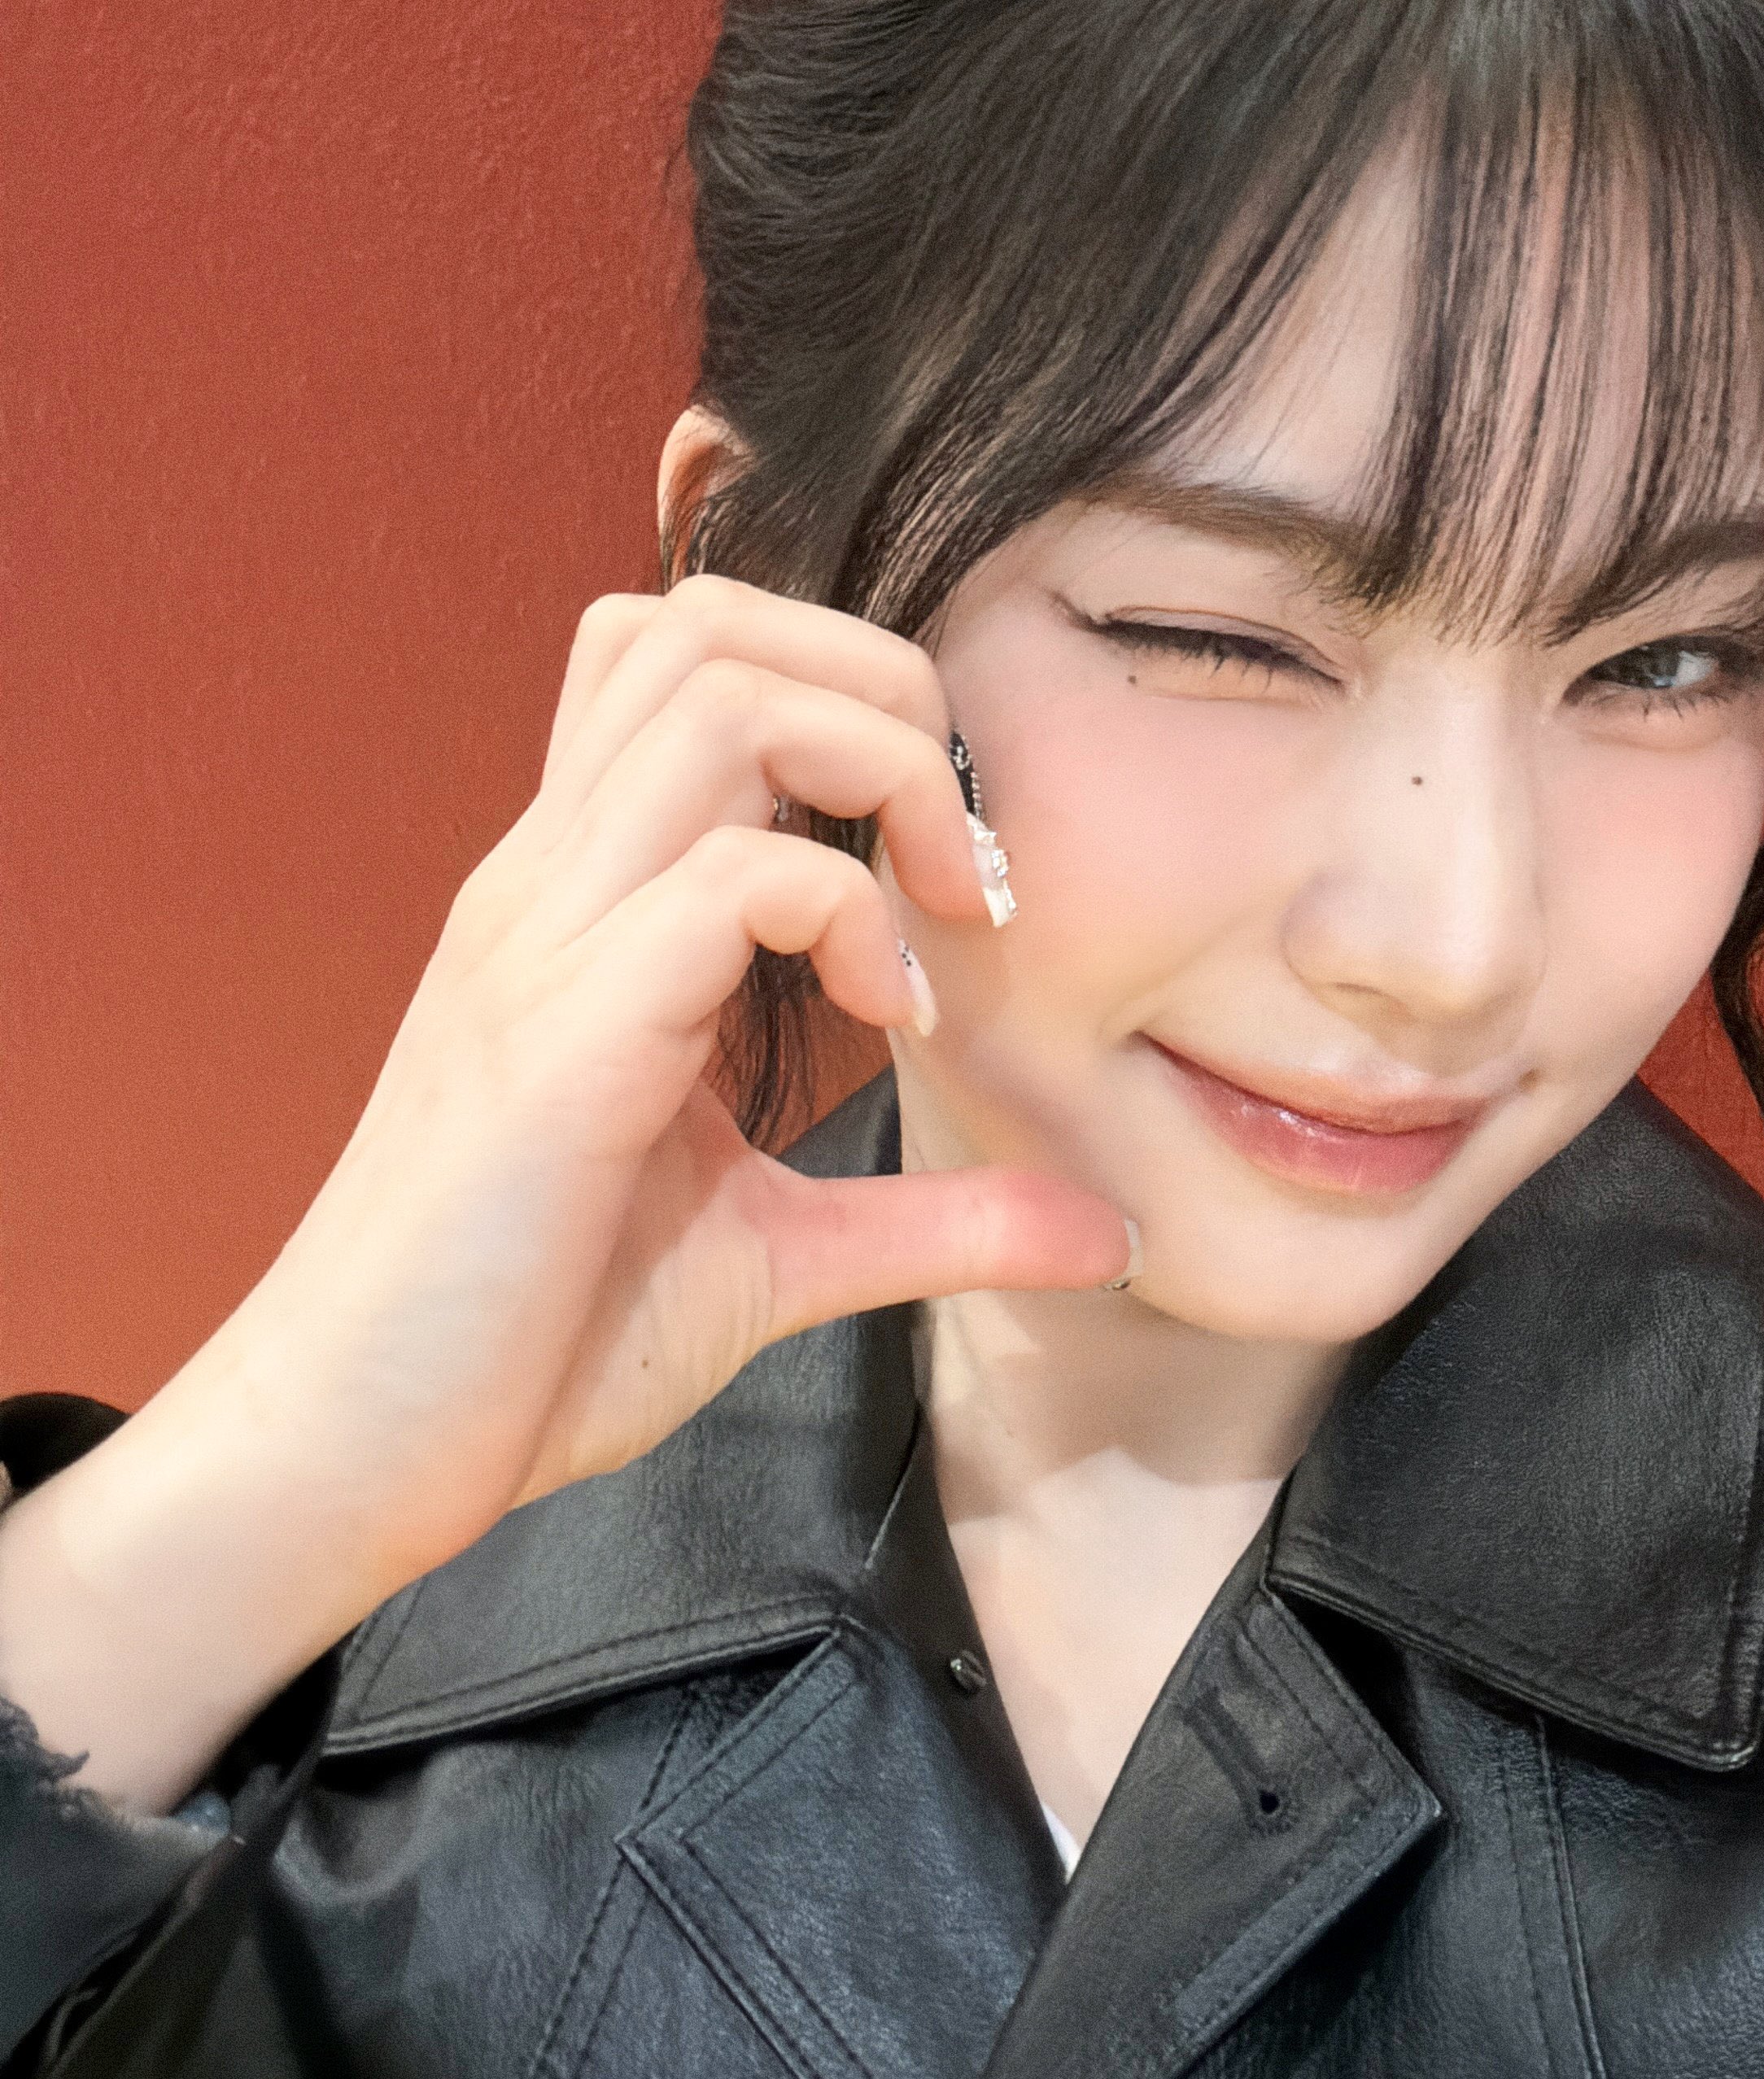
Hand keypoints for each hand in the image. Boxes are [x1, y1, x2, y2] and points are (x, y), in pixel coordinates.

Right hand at [0, 576, 1128, 1805]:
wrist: (348, 1455)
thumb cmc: (527, 1347)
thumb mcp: (777, 1259)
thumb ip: (933, 1221)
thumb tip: (1099, 1225)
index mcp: (581, 907)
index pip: (684, 662)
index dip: (844, 697)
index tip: (946, 867)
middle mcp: (548, 885)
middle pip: (709, 623)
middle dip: (883, 689)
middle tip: (963, 857)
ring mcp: (545, 942)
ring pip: (718, 692)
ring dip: (876, 763)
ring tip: (942, 910)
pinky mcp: (564, 1038)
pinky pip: (734, 873)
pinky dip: (850, 911)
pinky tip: (888, 1017)